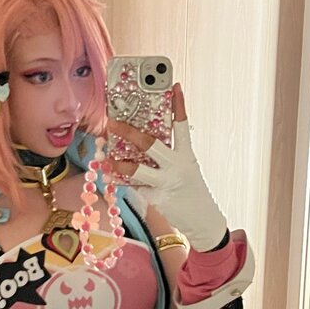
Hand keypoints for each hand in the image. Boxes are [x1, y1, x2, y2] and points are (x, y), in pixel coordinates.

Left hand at [107, 83, 227, 251]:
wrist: (204, 222)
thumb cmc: (191, 190)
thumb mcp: (186, 168)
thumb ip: (168, 156)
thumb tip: (140, 142)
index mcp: (187, 155)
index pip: (182, 125)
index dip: (179, 105)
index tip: (174, 86)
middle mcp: (177, 166)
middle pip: (151, 144)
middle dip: (129, 132)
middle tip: (112, 123)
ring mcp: (167, 183)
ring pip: (138, 170)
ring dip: (118, 164)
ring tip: (105, 159)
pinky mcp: (158, 200)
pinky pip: (135, 189)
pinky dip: (120, 184)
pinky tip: (109, 179)